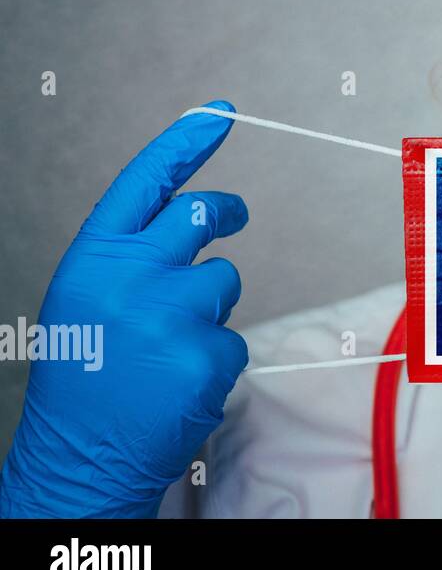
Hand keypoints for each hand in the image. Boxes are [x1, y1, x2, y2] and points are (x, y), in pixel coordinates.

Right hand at [0, 101, 248, 517]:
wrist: (77, 457)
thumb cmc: (85, 374)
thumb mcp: (89, 299)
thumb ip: (133, 255)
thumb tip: (196, 214)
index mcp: (94, 257)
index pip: (147, 181)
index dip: (186, 142)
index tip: (220, 112)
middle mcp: (130, 275)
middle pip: (201, 214)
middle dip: (226, 212)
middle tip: (235, 216)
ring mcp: (171, 313)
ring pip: (225, 280)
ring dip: (210, 308)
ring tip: (166, 349)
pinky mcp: (206, 352)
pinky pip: (234, 337)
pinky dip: (214, 359)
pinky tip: (177, 383)